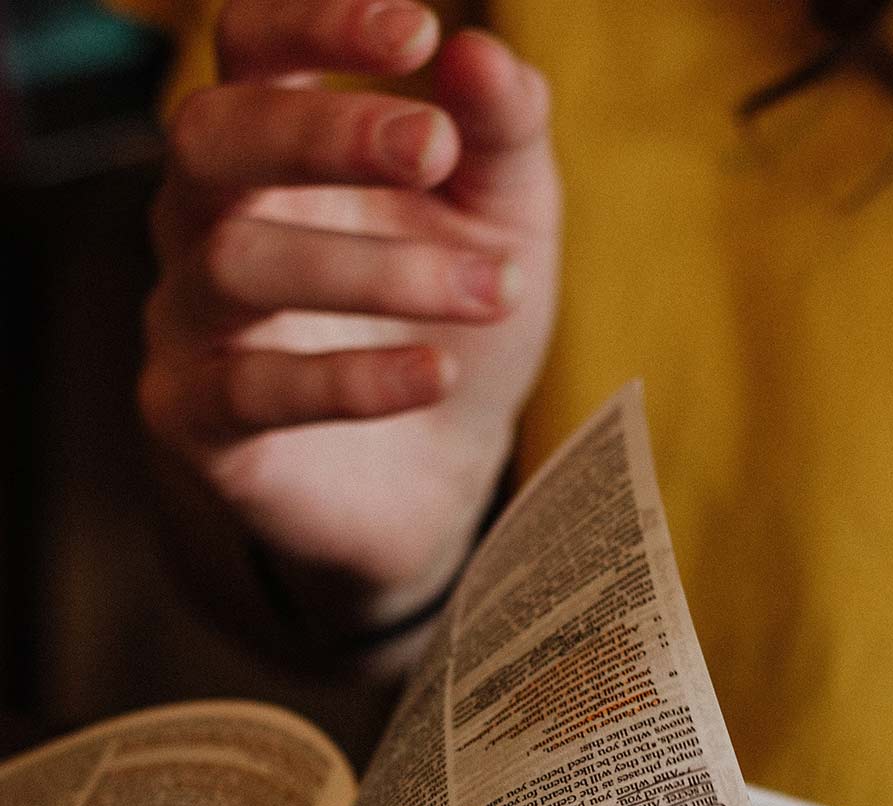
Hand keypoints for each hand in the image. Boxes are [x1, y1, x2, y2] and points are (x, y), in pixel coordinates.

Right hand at [140, 3, 560, 627]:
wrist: (437, 475)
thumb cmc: (452, 317)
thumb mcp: (505, 219)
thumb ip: (502, 135)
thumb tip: (483, 56)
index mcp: (271, 141)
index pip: (251, 44)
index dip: (314, 22)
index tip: (417, 30)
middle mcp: (206, 214)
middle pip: (211, 137)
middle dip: (322, 133)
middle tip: (433, 148)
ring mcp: (188, 317)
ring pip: (236, 265)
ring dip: (371, 270)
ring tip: (491, 292)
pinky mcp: (195, 419)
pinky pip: (251, 391)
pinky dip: (351, 381)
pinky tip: (437, 374)